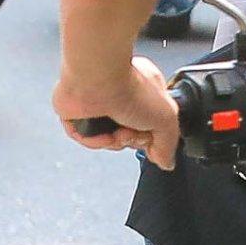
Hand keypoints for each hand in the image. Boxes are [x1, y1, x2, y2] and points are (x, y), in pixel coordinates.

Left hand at [56, 55, 181, 166]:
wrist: (98, 82)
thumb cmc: (129, 88)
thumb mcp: (166, 119)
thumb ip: (168, 144)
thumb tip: (165, 161)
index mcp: (144, 90)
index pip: (149, 125)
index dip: (149, 137)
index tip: (151, 138)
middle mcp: (120, 97)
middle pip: (128, 136)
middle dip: (132, 140)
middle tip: (132, 130)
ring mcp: (98, 105)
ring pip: (108, 140)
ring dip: (114, 142)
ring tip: (116, 129)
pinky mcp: (77, 114)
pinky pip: (87, 138)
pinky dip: (94, 140)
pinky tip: (99, 129)